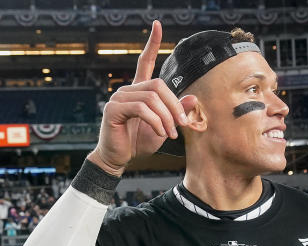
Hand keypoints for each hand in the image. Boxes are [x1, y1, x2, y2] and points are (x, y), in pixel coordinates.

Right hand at [89, 20, 195, 175]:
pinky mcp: (113, 109)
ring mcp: (118, 98)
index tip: (157, 25)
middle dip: (174, 105)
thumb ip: (176, 112)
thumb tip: (194, 98)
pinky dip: (156, 121)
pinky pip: (141, 108)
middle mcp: (127, 90)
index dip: (152, 43)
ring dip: (167, 117)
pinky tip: (160, 132)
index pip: (144, 61)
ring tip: (170, 133)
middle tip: (181, 124)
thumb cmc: (139, 142)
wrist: (119, 158)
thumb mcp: (164, 127)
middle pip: (158, 85)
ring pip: (152, 97)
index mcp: (138, 91)